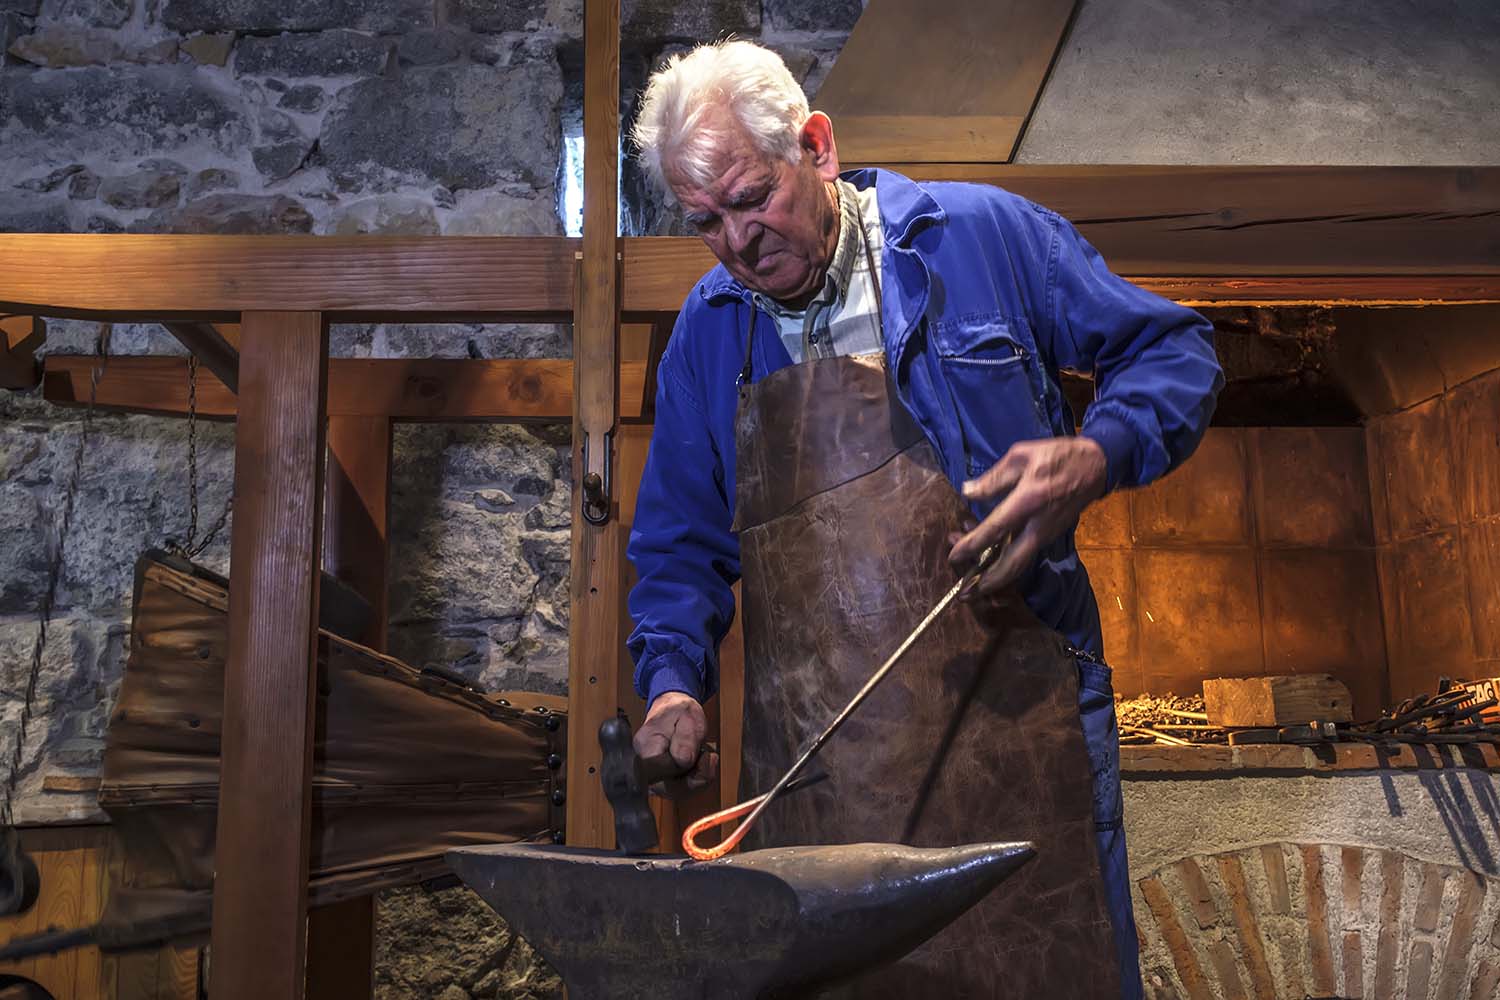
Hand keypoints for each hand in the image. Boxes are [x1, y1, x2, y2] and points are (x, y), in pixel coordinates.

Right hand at [633, 691, 718, 798]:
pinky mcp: (661, 779)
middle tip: (708, 757)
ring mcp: (651, 774)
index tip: (697, 755)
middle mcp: (642, 764)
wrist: (673, 710)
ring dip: (698, 779)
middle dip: (695, 778)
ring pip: (676, 792)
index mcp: (646, 745)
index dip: (681, 769)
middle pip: (667, 788)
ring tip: (706, 757)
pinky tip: (702, 764)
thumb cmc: (678, 711)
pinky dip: (696, 781)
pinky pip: (679, 790)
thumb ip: (686, 739)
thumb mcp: (689, 718)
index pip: (659, 771)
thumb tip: (683, 761)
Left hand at [948, 437, 1106, 596]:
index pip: (995, 529)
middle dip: (987, 582)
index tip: (953, 556)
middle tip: (965, 594)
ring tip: (974, 589)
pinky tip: (990, 565)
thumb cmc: (1058, 455)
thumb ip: (994, 478)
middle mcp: (1038, 525)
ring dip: (996, 578)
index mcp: (1028, 500)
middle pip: (1011, 563)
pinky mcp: (1050, 535)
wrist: (1097, 465)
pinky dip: (1007, 565)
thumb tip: (967, 492)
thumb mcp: (1022, 455)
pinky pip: (1025, 555)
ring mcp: (1047, 533)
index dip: (972, 545)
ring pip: (1020, 564)